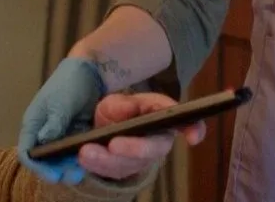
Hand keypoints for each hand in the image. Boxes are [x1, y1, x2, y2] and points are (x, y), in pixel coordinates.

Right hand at [17, 57, 105, 183]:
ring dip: (70, 166)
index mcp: (33, 124)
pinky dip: (82, 158)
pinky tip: (92, 162)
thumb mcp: (60, 103)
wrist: (90, 71)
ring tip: (83, 172)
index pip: (27, 152)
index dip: (37, 166)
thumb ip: (53, 123)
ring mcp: (60, 135)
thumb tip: (43, 141)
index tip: (53, 175)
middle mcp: (44, 133)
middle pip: (45, 160)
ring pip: (61, 159)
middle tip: (73, 176)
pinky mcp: (76, 135)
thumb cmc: (69, 83)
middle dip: (57, 170)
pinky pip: (76, 152)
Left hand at [75, 92, 208, 181]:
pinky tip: (82, 158)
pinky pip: (110, 172)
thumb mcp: (117, 102)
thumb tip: (125, 109)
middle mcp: (157, 142)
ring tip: (86, 152)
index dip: (193, 128)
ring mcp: (140, 161)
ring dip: (105, 160)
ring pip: (128, 164)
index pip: (184, 121)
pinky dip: (95, 166)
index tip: (193, 136)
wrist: (103, 131)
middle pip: (152, 149)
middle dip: (133, 148)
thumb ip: (122, 105)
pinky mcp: (123, 172)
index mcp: (162, 118)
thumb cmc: (118, 113)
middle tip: (113, 144)